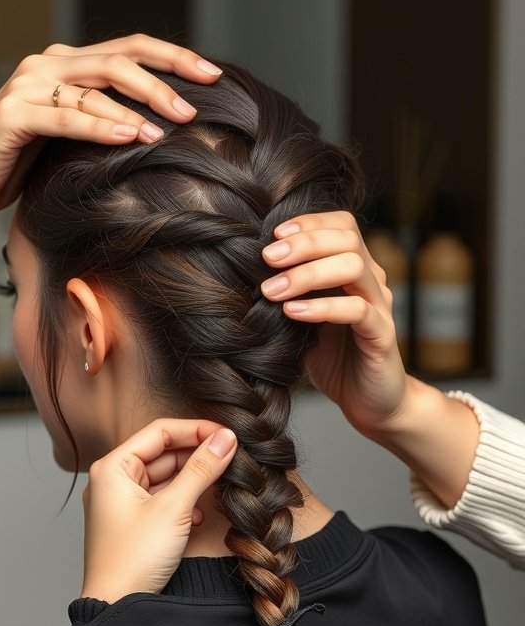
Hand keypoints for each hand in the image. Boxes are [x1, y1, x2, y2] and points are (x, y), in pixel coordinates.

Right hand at [0, 34, 221, 235]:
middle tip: (194, 108)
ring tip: (169, 129)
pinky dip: (99, 125)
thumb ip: (104, 122)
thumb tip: (162, 128)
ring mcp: (27, 85)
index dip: (173, 58)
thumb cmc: (17, 168)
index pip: (129, 49)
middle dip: (163, 81)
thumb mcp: (71, 140)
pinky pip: (65, 117)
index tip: (213, 76)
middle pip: (118, 60)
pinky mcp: (12, 113)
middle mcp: (46, 66)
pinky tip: (129, 135)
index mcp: (66, 66)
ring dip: (137, 106)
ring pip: (95, 85)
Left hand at [80, 419, 236, 602]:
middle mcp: (113, 480)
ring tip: (219, 481)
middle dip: (196, 454)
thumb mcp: (174, 509)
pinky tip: (199, 513)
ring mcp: (121, 502)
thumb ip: (201, 469)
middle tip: (230, 455)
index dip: (195, 429)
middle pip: (162, 452)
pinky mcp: (132, 522)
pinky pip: (161, 498)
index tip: (225, 434)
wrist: (115, 607)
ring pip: (165, 476)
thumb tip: (225, 439)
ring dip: (192, 479)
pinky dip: (183, 500)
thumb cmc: (133, 559)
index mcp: (112, 468)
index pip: (159, 431)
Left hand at [261, 211, 408, 437]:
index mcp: (355, 270)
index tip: (273, 234)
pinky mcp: (382, 336)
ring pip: (353, 267)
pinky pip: (357, 311)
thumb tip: (243, 273)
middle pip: (346, 239)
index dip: (309, 222)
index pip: (342, 224)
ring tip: (273, 290)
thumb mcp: (304, 319)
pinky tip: (293, 313)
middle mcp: (372, 282)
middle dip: (303, 243)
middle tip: (266, 258)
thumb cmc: (334, 359)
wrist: (370, 403)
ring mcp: (380, 307)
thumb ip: (288, 293)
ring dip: (308, 273)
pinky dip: (322, 307)